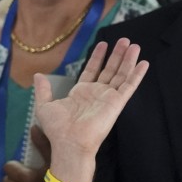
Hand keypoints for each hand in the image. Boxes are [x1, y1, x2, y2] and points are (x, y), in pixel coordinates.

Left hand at [34, 38, 147, 159]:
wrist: (69, 141)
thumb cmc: (57, 128)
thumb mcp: (44, 106)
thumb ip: (43, 90)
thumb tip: (37, 75)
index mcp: (81, 93)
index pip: (92, 70)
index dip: (98, 57)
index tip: (103, 44)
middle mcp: (96, 93)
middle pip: (110, 70)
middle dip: (117, 55)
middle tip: (124, 40)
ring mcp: (108, 97)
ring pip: (121, 74)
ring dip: (128, 60)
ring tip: (134, 45)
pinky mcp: (117, 103)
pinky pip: (129, 86)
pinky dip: (137, 74)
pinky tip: (143, 63)